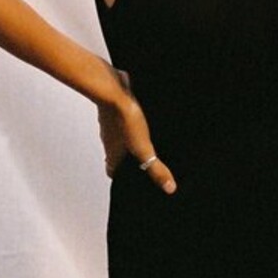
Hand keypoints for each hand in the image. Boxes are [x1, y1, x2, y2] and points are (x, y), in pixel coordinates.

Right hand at [98, 77, 176, 194]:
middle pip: (116, 154)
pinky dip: (131, 122)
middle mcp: (109, 140)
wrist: (114, 89)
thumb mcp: (144, 148)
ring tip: (147, 140)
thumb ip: (155, 168)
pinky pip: (122, 119)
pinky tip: (144, 119)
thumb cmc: (124, 118)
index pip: (113, 171)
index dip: (121, 177)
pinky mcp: (115, 109)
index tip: (133, 179)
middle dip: (128, 158)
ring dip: (130, 140)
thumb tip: (168, 188)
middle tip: (144, 161)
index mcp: (113, 154)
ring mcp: (110, 124)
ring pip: (119, 136)